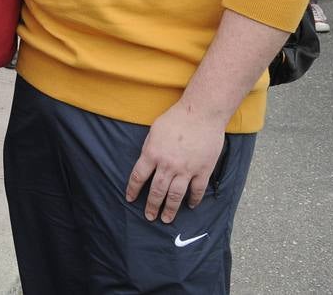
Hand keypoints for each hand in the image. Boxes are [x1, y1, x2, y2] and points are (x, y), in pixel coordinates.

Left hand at [124, 101, 224, 222]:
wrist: (202, 113)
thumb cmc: (176, 118)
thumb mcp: (154, 131)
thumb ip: (149, 148)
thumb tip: (146, 163)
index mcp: (152, 153)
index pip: (138, 177)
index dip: (133, 190)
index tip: (130, 198)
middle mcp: (168, 165)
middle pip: (157, 191)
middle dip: (151, 206)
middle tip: (149, 217)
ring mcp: (186, 169)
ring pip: (176, 195)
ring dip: (170, 209)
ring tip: (166, 220)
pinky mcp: (203, 170)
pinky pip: (197, 190)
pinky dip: (194, 200)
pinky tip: (191, 206)